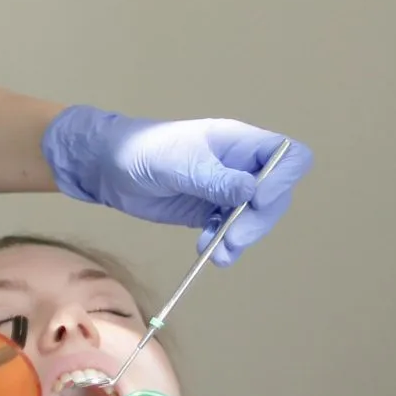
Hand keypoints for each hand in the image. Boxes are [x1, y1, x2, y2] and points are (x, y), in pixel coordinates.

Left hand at [41, 108, 312, 264]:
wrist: (108, 169)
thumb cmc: (142, 151)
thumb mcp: (178, 163)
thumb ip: (214, 178)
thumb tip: (251, 191)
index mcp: (239, 142)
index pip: (287, 156)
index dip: (283, 180)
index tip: (256, 200)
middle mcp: (240, 165)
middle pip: (276, 194)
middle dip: (258, 220)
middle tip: (232, 238)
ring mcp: (227, 190)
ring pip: (257, 217)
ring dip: (243, 238)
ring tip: (218, 253)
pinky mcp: (211, 212)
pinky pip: (233, 231)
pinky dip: (227, 244)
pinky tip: (209, 251)